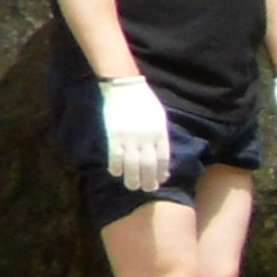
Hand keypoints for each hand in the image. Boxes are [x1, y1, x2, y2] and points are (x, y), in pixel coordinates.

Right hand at [99, 76, 169, 192]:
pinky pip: (115, 156)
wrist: (125, 86)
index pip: (163, 159)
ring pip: (132, 164)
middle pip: (148, 165)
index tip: (160, 181)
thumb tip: (160, 153)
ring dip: (132, 178)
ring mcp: (130, 137)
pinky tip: (116, 173)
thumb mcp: (159, 117)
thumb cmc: (144, 101)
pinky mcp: (114, 134)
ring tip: (132, 187)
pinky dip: (116, 166)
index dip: (161, 172)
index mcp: (160, 133)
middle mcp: (146, 138)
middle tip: (147, 189)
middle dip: (148, 180)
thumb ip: (160, 134)